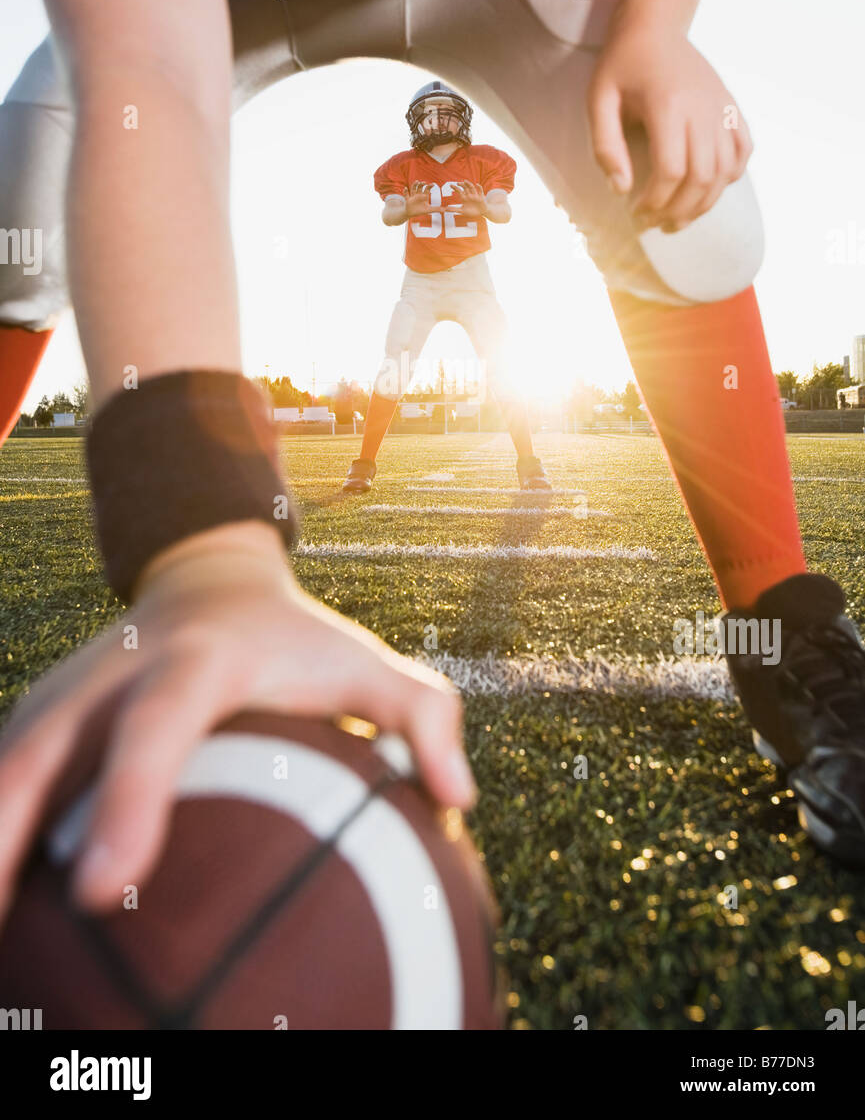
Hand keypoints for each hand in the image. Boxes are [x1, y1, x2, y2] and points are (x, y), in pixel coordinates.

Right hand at [0, 523, 474, 922]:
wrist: (210, 582)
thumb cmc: (297, 641)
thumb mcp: (365, 662)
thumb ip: (421, 713)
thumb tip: (458, 796)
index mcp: (194, 665)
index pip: (155, 728)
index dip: (127, 802)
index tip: (107, 888)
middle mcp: (111, 677)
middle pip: (36, 753)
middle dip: (6, 834)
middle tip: (3, 925)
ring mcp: (62, 695)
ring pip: (1, 767)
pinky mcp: (36, 716)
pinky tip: (2, 905)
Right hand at [403, 181, 434, 216]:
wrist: (411, 214)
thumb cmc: (420, 211)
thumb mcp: (429, 210)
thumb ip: (436, 209)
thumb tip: (445, 210)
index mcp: (423, 196)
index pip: (427, 189)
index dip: (429, 186)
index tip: (432, 184)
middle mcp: (418, 194)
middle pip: (420, 187)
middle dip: (422, 184)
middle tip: (424, 182)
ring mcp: (412, 196)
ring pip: (413, 189)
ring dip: (414, 185)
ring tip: (417, 181)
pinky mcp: (407, 200)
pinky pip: (406, 195)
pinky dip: (405, 191)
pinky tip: (405, 188)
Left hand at [450, 181, 486, 218]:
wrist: (481, 213)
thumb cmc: (471, 211)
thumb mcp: (462, 211)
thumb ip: (454, 209)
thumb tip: (446, 209)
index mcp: (464, 197)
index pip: (459, 191)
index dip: (455, 188)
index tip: (450, 185)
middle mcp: (469, 195)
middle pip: (465, 188)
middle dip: (461, 185)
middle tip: (457, 183)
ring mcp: (475, 195)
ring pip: (471, 187)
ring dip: (468, 184)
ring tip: (465, 181)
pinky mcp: (480, 197)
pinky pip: (480, 190)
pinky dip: (479, 187)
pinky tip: (476, 184)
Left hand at [588, 22, 752, 231]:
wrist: (655, 27)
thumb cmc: (621, 66)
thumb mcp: (599, 101)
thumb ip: (606, 147)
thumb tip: (621, 190)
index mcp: (668, 106)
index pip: (670, 171)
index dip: (654, 202)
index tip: (635, 213)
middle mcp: (702, 109)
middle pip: (701, 178)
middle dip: (678, 211)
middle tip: (655, 224)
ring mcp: (721, 108)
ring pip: (725, 171)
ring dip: (703, 203)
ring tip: (678, 219)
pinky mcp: (730, 107)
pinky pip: (743, 150)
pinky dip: (730, 176)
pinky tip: (708, 190)